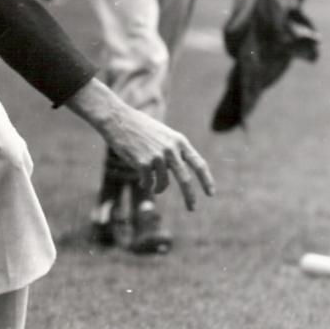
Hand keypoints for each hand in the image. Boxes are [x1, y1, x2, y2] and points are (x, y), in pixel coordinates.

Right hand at [67, 78, 214, 210]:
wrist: (118, 119)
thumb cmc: (140, 127)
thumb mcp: (164, 135)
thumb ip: (174, 151)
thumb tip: (180, 174)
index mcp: (179, 141)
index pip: (198, 163)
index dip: (206, 180)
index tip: (211, 193)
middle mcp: (171, 149)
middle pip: (185, 179)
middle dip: (190, 196)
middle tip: (192, 208)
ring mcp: (157, 156)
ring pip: (163, 183)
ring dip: (158, 188)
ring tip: (154, 187)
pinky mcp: (143, 162)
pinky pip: (148, 182)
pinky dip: (146, 184)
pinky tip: (142, 182)